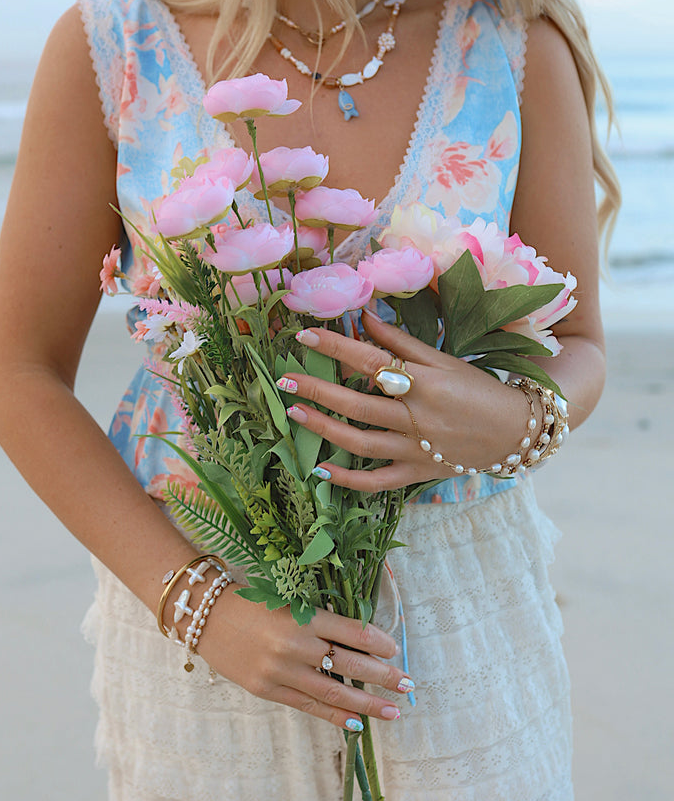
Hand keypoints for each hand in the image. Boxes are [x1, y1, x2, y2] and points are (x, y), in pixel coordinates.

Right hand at [188, 587, 410, 728]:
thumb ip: (319, 620)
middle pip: (350, 665)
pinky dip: (335, 715)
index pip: (352, 631)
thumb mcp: (288, 601)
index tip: (396, 650)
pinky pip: (309, 706)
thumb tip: (361, 642)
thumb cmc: (251, 602)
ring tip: (393, 711)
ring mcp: (280, 670)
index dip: (378, 642)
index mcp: (302, 616)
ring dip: (367, 703)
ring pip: (333, 691)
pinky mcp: (268, 689)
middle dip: (383, 676)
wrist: (205, 616)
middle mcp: (295, 644)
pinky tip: (358, 722)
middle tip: (408, 684)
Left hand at [278, 307, 536, 491]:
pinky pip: (377, 482)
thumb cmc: (479, 390)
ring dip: (324, 430)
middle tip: (284, 379)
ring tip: (295, 414)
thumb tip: (365, 318)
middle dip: (318, 390)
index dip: (336, 347)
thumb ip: (403, 343)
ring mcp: (415, 449)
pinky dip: (348, 480)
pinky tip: (320, 472)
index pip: (371, 361)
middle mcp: (416, 416)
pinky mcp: (417, 474)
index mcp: (424, 382)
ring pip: (361, 443)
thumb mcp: (445, 360)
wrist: (516, 432)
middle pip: (358, 404)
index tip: (304, 336)